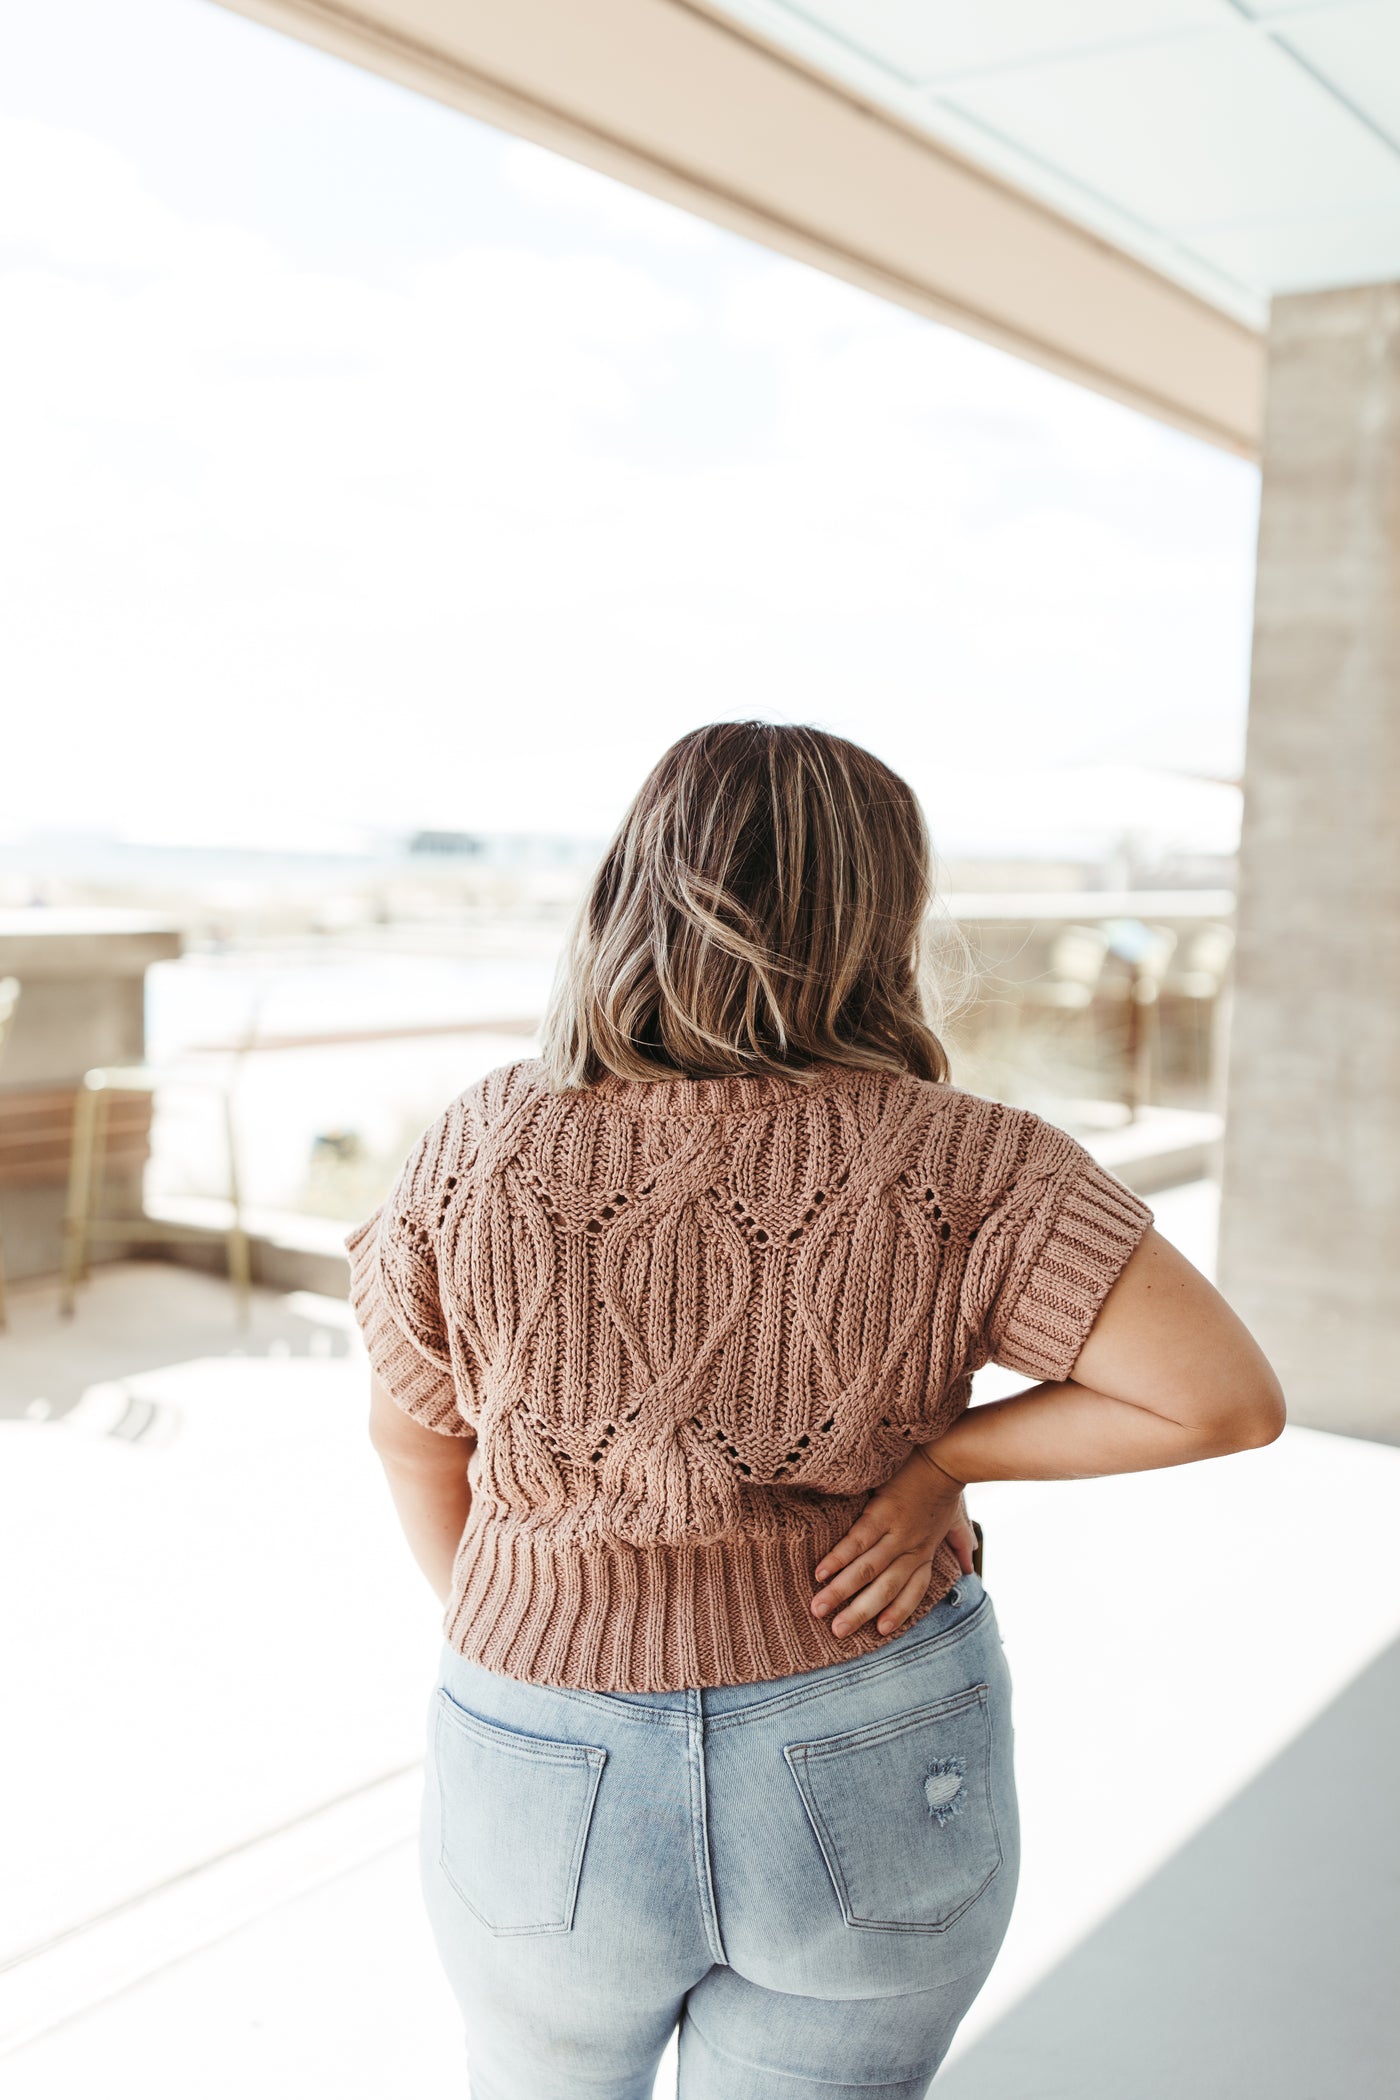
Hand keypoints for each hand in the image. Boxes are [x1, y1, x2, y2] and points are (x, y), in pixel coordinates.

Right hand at [810, 1445, 974, 1639]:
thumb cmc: (946, 1485)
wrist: (946, 1456)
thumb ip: (960, 1544)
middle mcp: (911, 1549)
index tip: (880, 1632)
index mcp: (926, 1552)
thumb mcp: (956, 1519)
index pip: (912, 1591)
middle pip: (884, 1589)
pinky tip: (820, 1573)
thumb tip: (972, 1567)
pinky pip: (856, 1541)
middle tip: (836, 1631)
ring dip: (840, 1592)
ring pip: (867, 1570)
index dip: (897, 1613)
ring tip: (818, 1609)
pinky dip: (838, 1559)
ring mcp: (896, 1532)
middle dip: (859, 1612)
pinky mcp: (881, 1512)